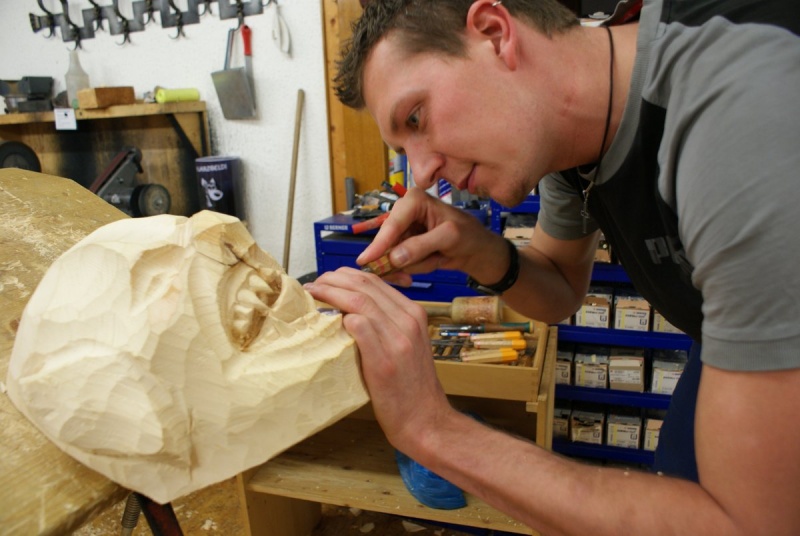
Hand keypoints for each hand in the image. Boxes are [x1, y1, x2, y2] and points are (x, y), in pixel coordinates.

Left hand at [305, 267, 454, 451]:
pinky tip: (326, 318)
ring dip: (330, 294)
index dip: (346, 276)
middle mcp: (408, 322)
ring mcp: (397, 340)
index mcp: (413, 314)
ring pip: (359, 301)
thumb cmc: (411, 386)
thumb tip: (353, 310)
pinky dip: (341, 318)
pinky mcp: (384, 361)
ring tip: (313, 295)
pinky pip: (360, 327)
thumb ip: (387, 324)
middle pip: (364, 286)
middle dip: (333, 280)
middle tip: (314, 285)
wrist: (425, 419)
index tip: (327, 280)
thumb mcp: (407, 344)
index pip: (375, 281)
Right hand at [358, 188, 502, 285]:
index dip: (380, 244)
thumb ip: (421, 246)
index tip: (366, 260)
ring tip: (436, 259)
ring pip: (392, 255)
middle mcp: (404, 212)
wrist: (477, 249)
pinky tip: (433, 262)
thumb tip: (394, 257)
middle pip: (387, 241)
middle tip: (413, 274)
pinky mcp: (404, 245)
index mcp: (414, 200)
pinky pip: (398, 263)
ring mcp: (403, 230)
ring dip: (413, 265)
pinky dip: (414, 269)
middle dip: (400, 260)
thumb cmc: (469, 235)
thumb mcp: (450, 237)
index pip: (392, 223)